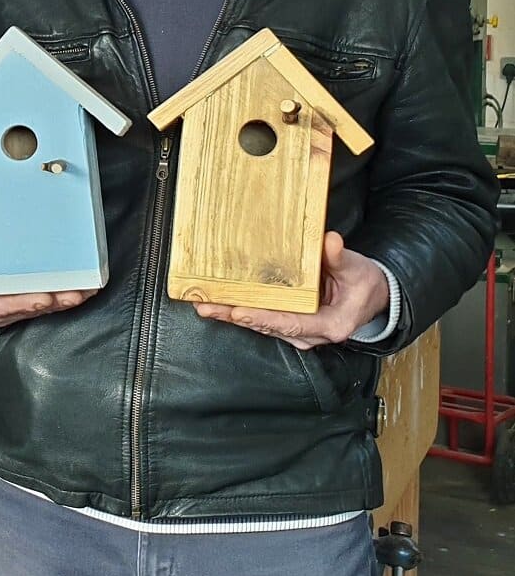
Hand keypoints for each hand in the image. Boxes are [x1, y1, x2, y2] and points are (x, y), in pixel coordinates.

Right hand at [0, 205, 98, 329]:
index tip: (41, 299)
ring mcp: (4, 312)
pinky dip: (60, 299)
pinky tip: (80, 291)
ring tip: (82, 292)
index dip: (19, 304)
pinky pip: (41, 306)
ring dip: (60, 303)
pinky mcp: (18, 307)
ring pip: (35, 311)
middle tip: (71, 295)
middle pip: (22, 311)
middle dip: (49, 304)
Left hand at [193, 232, 389, 349]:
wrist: (371, 296)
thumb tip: (330, 241)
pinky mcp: (290, 325)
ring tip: (203, 305)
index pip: (293, 323)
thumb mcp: (356, 268)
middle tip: (206, 306)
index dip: (265, 319)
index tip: (239, 312)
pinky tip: (218, 305)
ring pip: (261, 326)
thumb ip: (339, 257)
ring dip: (231, 316)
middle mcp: (312, 334)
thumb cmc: (363, 283)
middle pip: (269, 326)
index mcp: (331, 324)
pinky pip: (262, 320)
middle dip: (235, 317)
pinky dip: (240, 312)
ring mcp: (299, 332)